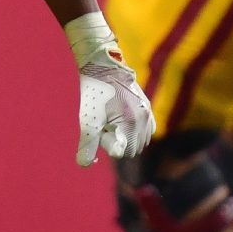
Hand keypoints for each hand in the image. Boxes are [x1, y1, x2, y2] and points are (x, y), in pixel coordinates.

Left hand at [65, 13, 153, 166]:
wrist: (103, 66)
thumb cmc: (94, 93)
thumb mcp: (88, 120)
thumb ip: (87, 144)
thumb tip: (84, 165)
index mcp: (131, 123)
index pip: (121, 153)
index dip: (107, 143)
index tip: (102, 128)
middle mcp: (144, 120)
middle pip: (131, 150)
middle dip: (116, 141)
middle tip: (105, 122)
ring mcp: (148, 114)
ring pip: (139, 143)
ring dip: (125, 136)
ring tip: (112, 119)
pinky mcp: (148, 109)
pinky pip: (146, 133)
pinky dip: (134, 132)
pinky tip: (121, 119)